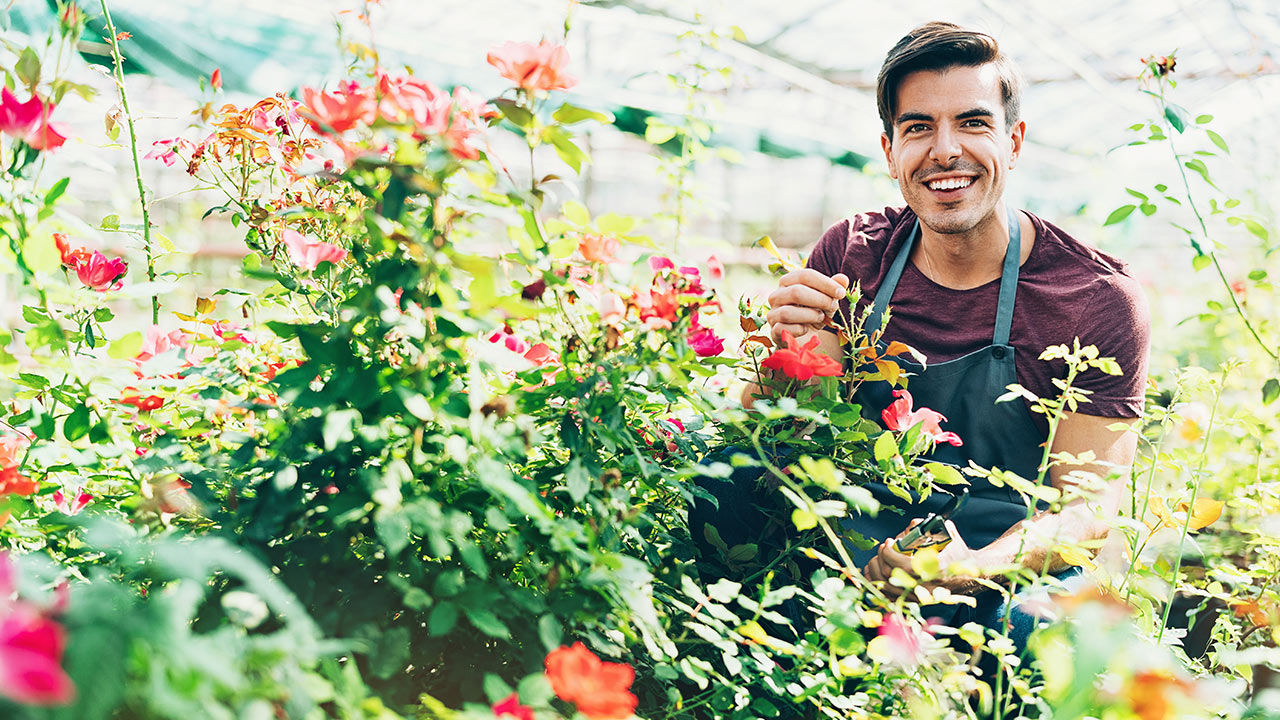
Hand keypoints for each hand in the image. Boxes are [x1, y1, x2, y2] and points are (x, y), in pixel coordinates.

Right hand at [766, 269, 849, 345]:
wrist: (806, 338)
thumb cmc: (815, 313)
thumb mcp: (827, 299)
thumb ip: (834, 288)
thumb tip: (843, 279)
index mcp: (788, 282)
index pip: (805, 275)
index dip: (825, 283)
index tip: (841, 293)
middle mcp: (776, 296)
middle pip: (796, 292)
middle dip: (820, 299)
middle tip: (833, 306)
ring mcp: (772, 314)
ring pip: (787, 312)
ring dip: (810, 315)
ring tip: (820, 317)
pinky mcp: (773, 332)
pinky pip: (783, 329)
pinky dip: (800, 330)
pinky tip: (807, 329)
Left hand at [863, 520, 978, 598]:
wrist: (972, 575)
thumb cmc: (957, 553)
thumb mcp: (948, 535)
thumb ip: (930, 527)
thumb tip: (911, 527)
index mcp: (935, 571)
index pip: (902, 566)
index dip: (889, 553)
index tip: (888, 542)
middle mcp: (926, 587)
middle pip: (889, 577)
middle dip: (881, 559)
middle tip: (882, 548)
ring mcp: (920, 597)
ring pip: (886, 588)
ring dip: (876, 571)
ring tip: (877, 558)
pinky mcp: (916, 601)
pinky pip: (890, 597)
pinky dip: (878, 586)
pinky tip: (873, 575)